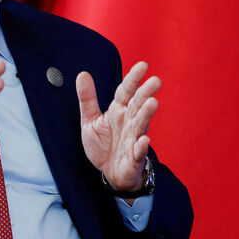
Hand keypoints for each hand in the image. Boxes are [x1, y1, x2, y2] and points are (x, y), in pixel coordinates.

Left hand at [77, 61, 159, 191]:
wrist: (108, 173)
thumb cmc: (103, 145)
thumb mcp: (90, 120)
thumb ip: (87, 98)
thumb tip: (82, 74)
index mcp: (118, 111)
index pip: (126, 92)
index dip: (133, 79)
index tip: (143, 65)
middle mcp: (129, 122)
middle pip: (137, 105)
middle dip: (146, 93)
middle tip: (155, 81)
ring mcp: (133, 139)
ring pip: (141, 125)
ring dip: (146, 114)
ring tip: (152, 103)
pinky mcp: (134, 157)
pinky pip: (138, 151)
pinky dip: (141, 146)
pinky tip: (144, 140)